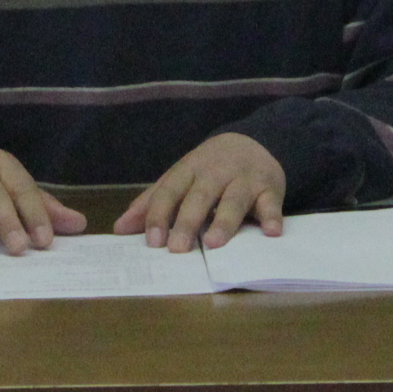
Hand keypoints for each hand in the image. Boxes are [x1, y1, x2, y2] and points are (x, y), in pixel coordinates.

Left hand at [117, 133, 285, 250]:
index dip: (160, 215)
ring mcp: (245, 179)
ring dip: (224, 221)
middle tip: (177, 249)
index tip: (152, 241)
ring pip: (234, 200)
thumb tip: (120, 228)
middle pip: (199, 196)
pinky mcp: (270, 188)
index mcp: (189, 169)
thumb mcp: (179, 179)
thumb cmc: (209, 170)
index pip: (170, 191)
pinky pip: (272, 203)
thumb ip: (152, 203)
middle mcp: (216, 172)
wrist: (254, 142)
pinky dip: (273, 216)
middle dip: (187, 221)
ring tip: (214, 243)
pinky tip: (271, 232)